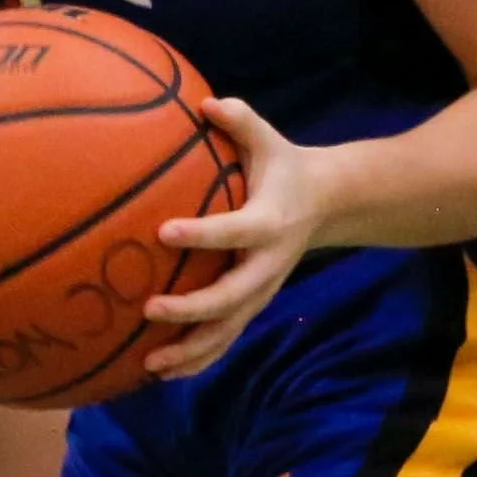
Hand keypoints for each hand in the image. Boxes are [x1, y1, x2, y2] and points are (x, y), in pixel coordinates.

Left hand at [140, 98, 324, 377]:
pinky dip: (197, 360)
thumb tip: (206, 103)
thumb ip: (240, 121)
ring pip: (227, 331)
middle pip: (231, 298)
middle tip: (149, 309)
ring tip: (150, 364)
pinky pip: (225, 340)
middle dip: (191, 309)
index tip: (163, 232)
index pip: (233, 233)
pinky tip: (162, 373)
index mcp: (268, 224)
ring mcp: (261, 292)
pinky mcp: (253, 306)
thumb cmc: (284, 167)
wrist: (327, 204)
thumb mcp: (269, 140)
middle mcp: (266, 266)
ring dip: (190, 351)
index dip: (201, 234)